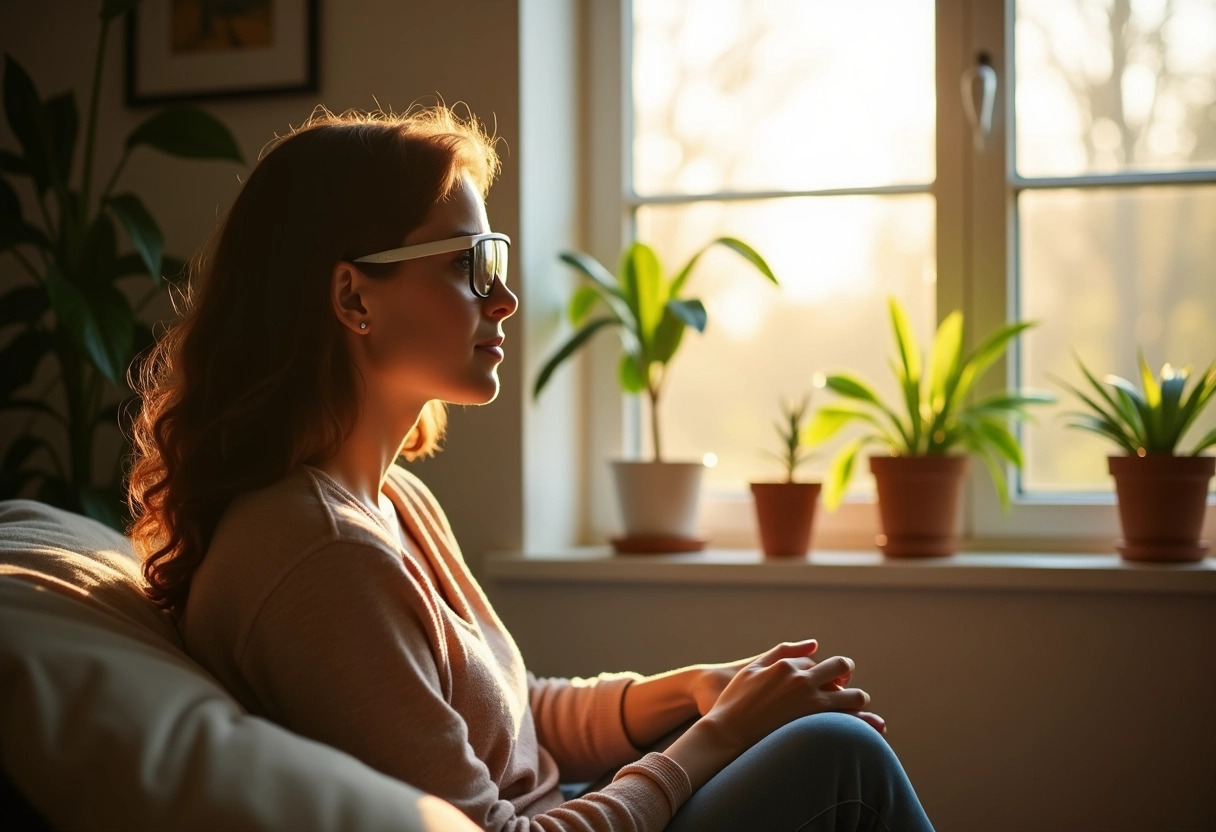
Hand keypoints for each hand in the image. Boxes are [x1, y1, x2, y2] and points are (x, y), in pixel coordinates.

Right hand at [702, 640, 881, 749]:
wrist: (727, 734)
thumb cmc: (734, 701)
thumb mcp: (753, 669)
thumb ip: (782, 652)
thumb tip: (814, 644)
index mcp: (787, 665)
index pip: (815, 661)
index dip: (819, 670)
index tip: (821, 679)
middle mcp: (803, 680)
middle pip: (840, 668)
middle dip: (845, 672)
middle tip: (845, 684)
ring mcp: (811, 703)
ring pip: (853, 696)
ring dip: (858, 699)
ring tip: (857, 705)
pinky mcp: (816, 726)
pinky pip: (849, 720)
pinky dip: (863, 721)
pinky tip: (869, 725)